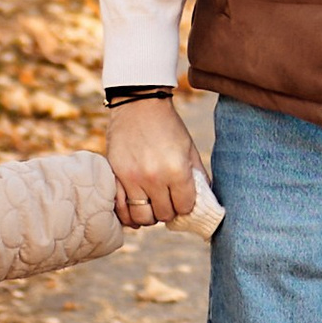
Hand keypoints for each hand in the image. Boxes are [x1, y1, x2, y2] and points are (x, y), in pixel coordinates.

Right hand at [102, 94, 201, 231]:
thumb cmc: (168, 126)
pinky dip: (128, 215)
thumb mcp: (189, 148)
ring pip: (143, 218)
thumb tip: (205, 200)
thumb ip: (198, 175)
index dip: (186, 205)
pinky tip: (135, 209)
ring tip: (152, 205)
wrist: (138, 104)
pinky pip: (121, 209)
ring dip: (150, 215)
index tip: (183, 199)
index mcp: (177, 170)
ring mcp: (132, 178)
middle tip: (168, 200)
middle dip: (169, 210)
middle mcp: (154, 177)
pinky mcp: (115, 176)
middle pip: (164, 215)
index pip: (185, 207)